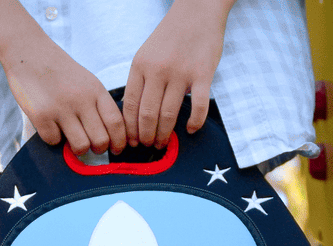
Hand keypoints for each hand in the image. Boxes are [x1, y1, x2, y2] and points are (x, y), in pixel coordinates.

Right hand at [0, 0, 125, 154]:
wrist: (28, 51)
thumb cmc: (60, 72)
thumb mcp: (87, 82)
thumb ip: (98, 105)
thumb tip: (109, 138)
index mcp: (96, 90)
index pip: (116, 123)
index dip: (119, 142)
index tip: (116, 150)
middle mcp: (81, 99)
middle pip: (101, 140)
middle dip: (98, 149)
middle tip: (91, 146)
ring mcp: (60, 107)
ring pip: (81, 146)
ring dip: (77, 149)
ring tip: (71, 139)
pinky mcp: (41, 115)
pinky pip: (54, 141)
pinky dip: (53, 138)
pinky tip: (50, 125)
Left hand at [122, 0, 234, 148]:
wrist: (197, 11)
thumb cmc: (170, 37)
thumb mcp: (145, 55)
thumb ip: (139, 81)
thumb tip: (131, 112)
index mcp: (140, 66)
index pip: (130, 105)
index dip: (130, 128)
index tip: (131, 142)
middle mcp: (158, 70)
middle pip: (148, 114)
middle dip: (145, 136)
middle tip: (148, 145)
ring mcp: (181, 72)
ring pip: (169, 114)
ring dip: (164, 134)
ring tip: (162, 143)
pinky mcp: (203, 73)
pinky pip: (199, 106)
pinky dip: (195, 122)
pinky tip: (191, 130)